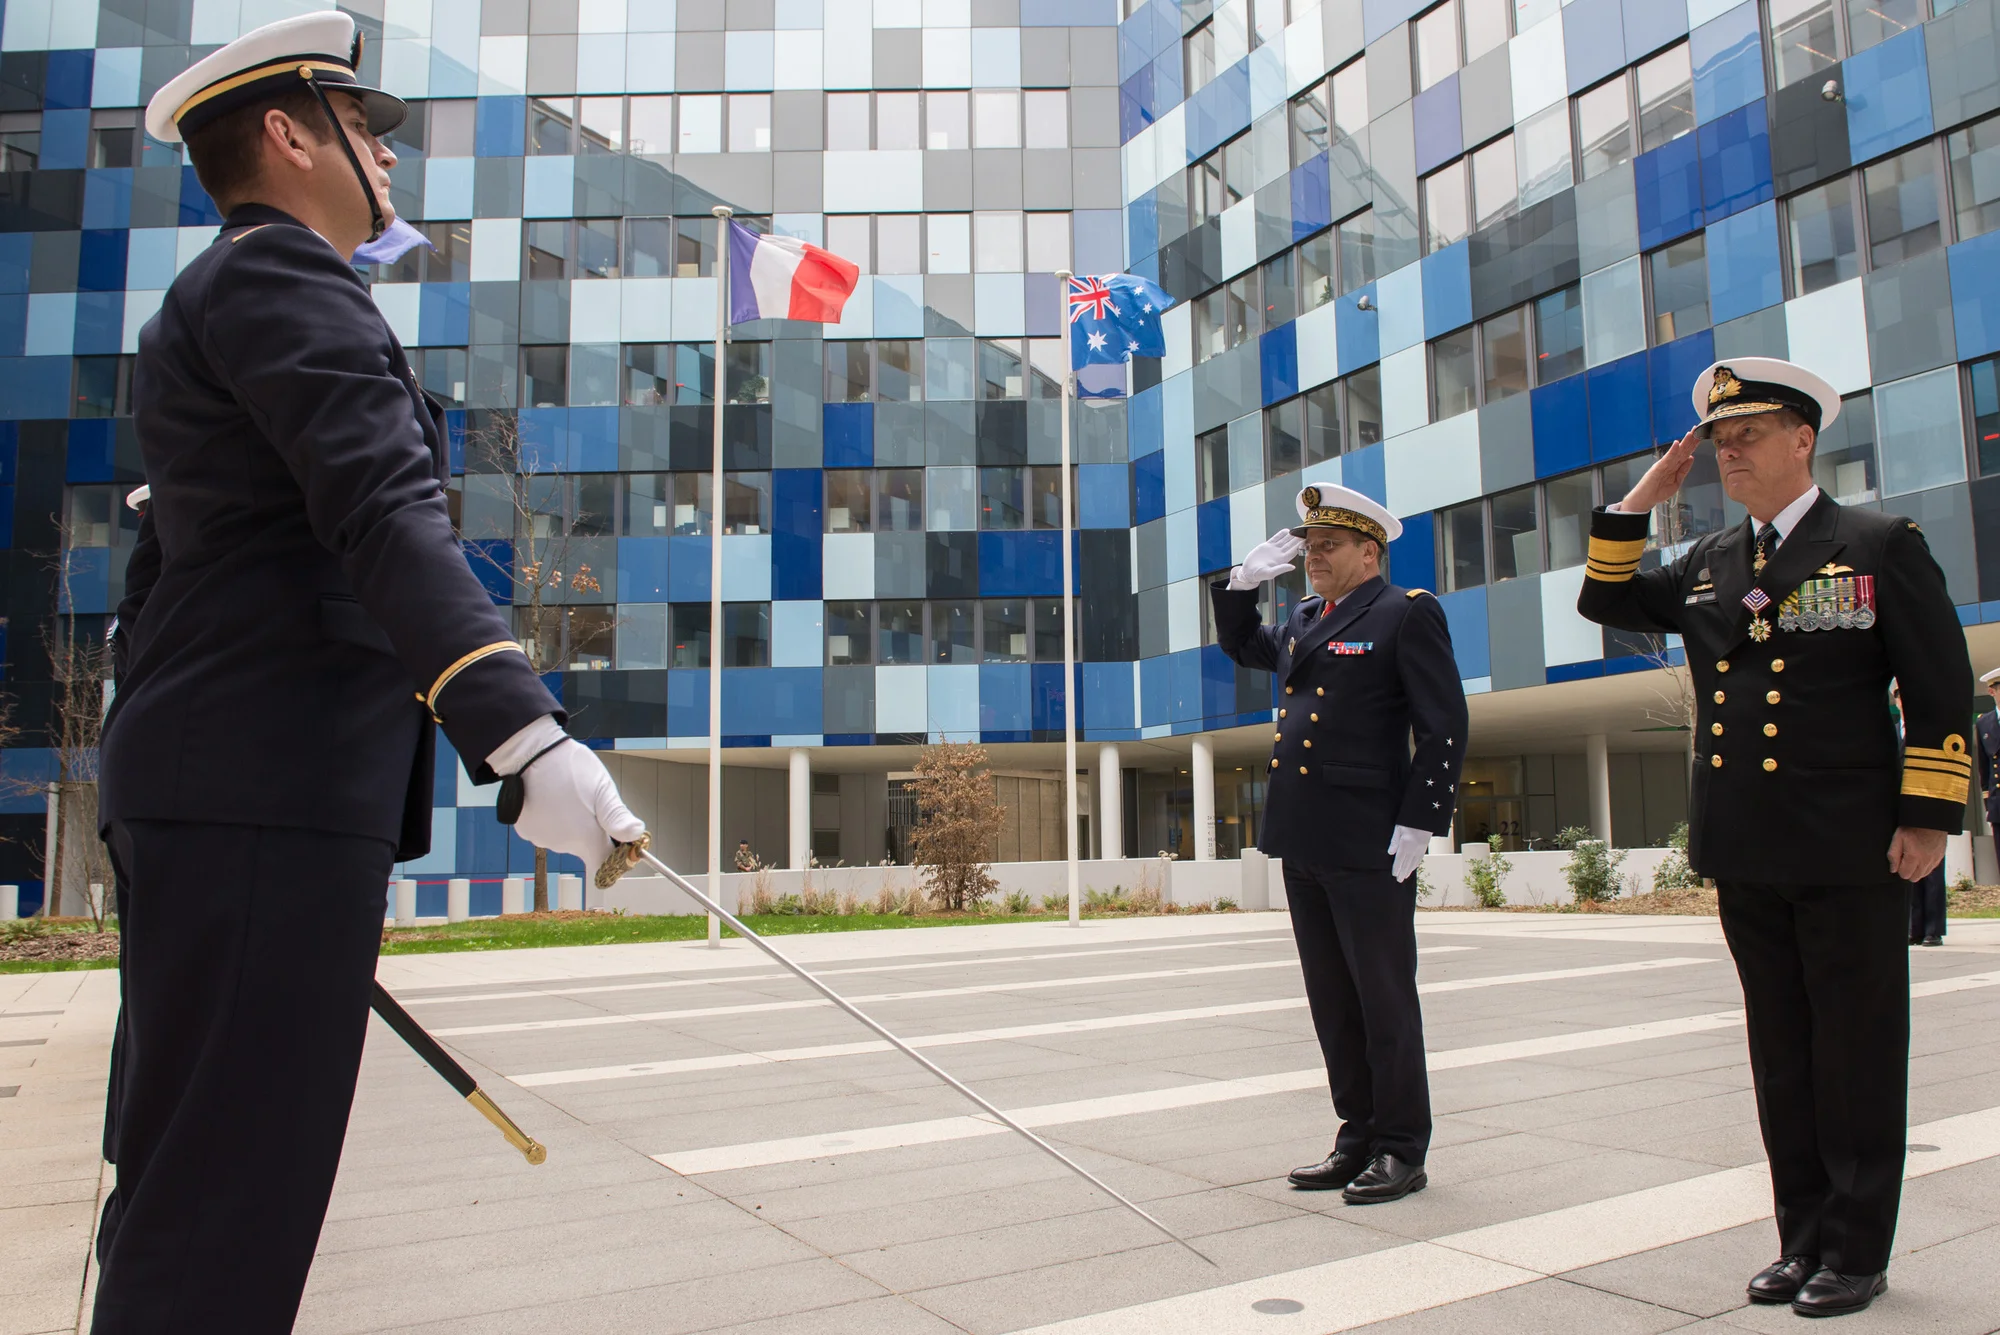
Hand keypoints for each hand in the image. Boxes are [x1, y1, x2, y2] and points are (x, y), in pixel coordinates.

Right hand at [513, 739, 647, 873]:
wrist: (528, 754)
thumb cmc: (569, 768)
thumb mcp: (602, 789)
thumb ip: (618, 817)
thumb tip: (636, 834)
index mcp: (585, 838)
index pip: (604, 864)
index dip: (614, 856)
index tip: (617, 839)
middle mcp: (562, 845)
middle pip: (585, 847)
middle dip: (592, 830)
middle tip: (590, 802)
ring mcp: (542, 838)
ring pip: (566, 837)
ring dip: (572, 822)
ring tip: (568, 794)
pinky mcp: (527, 830)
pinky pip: (547, 830)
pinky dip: (552, 818)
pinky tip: (551, 797)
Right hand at [1229, 530, 1304, 589]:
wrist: (1248, 571)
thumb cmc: (1259, 574)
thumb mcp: (1270, 573)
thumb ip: (1281, 569)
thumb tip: (1292, 567)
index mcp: (1281, 560)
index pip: (1293, 552)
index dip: (1299, 546)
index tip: (1305, 540)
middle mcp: (1279, 554)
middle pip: (1290, 545)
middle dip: (1297, 539)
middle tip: (1303, 532)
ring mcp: (1273, 549)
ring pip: (1284, 541)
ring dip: (1290, 535)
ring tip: (1297, 530)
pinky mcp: (1267, 546)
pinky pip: (1275, 538)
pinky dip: (1280, 534)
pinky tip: (1285, 531)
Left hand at [1387, 825, 1430, 882]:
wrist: (1425, 816)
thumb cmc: (1409, 821)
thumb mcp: (1398, 828)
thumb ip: (1394, 841)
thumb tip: (1390, 853)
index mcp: (1405, 844)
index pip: (1400, 859)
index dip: (1396, 868)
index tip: (1394, 874)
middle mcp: (1413, 848)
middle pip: (1407, 863)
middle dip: (1402, 872)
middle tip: (1399, 880)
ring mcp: (1420, 848)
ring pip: (1413, 862)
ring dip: (1409, 870)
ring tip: (1405, 877)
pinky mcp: (1424, 847)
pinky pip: (1419, 859)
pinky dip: (1415, 865)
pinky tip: (1413, 868)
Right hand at [1613, 427, 1701, 514]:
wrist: (1645, 500)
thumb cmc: (1658, 492)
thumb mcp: (1677, 482)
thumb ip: (1683, 471)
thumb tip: (1691, 459)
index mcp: (1675, 466)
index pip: (1686, 453)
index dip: (1693, 444)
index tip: (1700, 436)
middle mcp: (1670, 463)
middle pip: (1683, 450)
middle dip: (1691, 440)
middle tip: (1698, 429)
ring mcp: (1664, 465)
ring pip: (1677, 452)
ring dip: (1684, 442)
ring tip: (1690, 433)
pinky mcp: (1658, 468)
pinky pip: (1667, 459)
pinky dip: (1672, 451)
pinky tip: (1677, 444)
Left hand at [1888, 826, 1947, 881]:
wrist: (1931, 820)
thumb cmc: (1913, 827)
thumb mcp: (1898, 837)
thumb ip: (1893, 854)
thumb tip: (1893, 869)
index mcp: (1914, 857)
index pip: (1905, 875)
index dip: (1899, 869)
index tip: (1899, 861)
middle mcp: (1926, 861)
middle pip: (1915, 878)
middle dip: (1908, 871)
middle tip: (1905, 859)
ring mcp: (1935, 860)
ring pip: (1923, 874)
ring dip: (1917, 870)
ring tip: (1913, 857)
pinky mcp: (1940, 857)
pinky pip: (1931, 868)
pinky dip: (1925, 866)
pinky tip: (1921, 856)